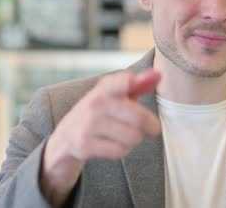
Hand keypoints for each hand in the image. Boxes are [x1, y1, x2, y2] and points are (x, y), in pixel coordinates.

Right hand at [40, 69, 161, 206]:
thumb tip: (159, 74)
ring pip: (132, 137)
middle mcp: (95, 103)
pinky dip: (122, 150)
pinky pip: (120, 151)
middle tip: (151, 128)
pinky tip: (113, 145)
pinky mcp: (85, 145)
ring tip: (124, 135)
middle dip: (150, 126)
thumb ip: (139, 85)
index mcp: (105, 88)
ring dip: (134, 139)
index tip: (132, 80)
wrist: (66, 136)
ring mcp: (89, 125)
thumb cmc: (101, 112)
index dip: (125, 82)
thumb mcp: (116, 95)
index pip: (116, 82)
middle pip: (139, 118)